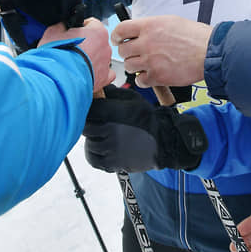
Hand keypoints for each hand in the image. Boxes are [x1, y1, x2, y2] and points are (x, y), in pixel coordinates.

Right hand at [40, 18, 115, 93]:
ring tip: (76, 63)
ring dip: (91, 58)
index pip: (92, 23)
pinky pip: (105, 74)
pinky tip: (87, 73)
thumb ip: (62, 26)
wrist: (57, 78)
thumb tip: (62, 26)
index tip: (73, 32)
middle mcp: (105, 47)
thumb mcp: (53, 32)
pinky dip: (97, 73)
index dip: (81, 27)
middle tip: (72, 49)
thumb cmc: (56, 55)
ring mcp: (106, 63)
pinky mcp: (104, 78)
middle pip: (97, 41)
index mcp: (97, 32)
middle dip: (86, 44)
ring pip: (101, 57)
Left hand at [83, 85, 206, 171]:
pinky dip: (94, 153)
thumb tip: (98, 88)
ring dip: (93, 138)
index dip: (89, 107)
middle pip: (86, 126)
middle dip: (91, 122)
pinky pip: (92, 158)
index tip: (94, 108)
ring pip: (88, 143)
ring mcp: (111, 149)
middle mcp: (111, 131)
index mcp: (115, 113)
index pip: (90, 109)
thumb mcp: (133, 99)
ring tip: (102, 135)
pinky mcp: (112, 163)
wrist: (164, 141)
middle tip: (98, 122)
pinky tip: (102, 147)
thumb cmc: (149, 119)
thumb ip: (114, 93)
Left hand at [111, 16, 211, 87]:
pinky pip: (139, 80)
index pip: (120, 29)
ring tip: (146, 65)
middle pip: (122, 50)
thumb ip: (152, 27)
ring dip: (135, 66)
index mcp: (149, 26)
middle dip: (128, 53)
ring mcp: (150, 60)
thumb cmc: (195, 37)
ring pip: (129, 66)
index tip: (118, 40)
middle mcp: (146, 42)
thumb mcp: (171, 21)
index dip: (116, 36)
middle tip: (136, 55)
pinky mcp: (157, 76)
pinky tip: (152, 75)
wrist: (209, 52)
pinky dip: (143, 79)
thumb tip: (139, 32)